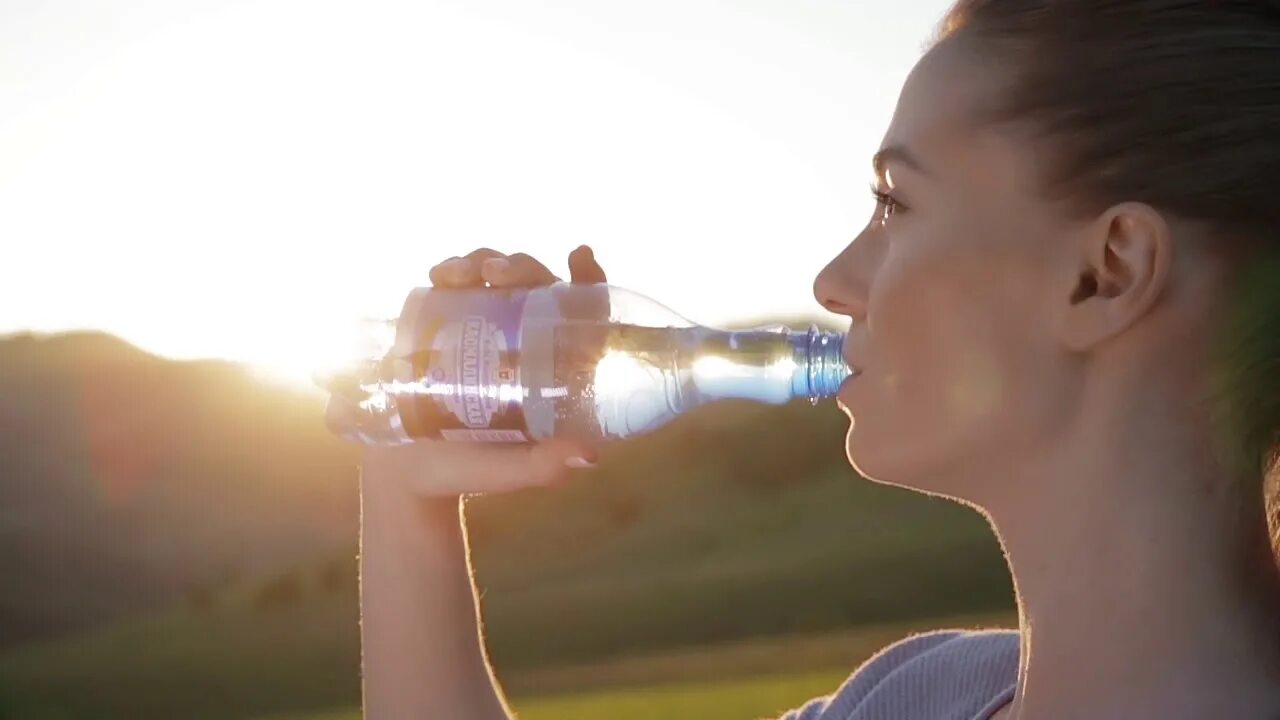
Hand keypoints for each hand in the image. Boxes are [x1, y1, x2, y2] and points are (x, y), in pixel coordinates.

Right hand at [363, 246, 608, 496]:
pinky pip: (454, 285)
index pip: (580, 314)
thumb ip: (542, 466)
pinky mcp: (443, 323)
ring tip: (462, 274)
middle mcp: (521, 340)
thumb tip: (590, 455)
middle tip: (498, 273)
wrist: (405, 474)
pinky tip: (441, 274)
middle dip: (522, 266)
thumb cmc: (467, 472)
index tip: (579, 258)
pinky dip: (451, 270)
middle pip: (535, 284)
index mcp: (551, 369)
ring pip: (493, 275)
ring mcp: (482, 327)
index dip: (587, 282)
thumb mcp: (509, 471)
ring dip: (482, 260)